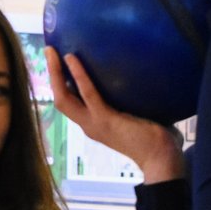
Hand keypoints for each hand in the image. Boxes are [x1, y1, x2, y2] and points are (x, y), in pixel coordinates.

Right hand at [46, 47, 184, 182]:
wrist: (162, 158)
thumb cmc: (155, 138)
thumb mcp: (134, 116)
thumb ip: (128, 100)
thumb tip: (136, 75)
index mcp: (93, 124)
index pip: (70, 102)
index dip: (61, 83)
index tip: (57, 62)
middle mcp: (88, 124)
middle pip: (60, 98)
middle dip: (51, 74)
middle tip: (48, 51)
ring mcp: (94, 123)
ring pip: (64, 97)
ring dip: (55, 73)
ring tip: (51, 51)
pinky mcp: (105, 120)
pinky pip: (87, 94)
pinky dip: (78, 75)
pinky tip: (71, 59)